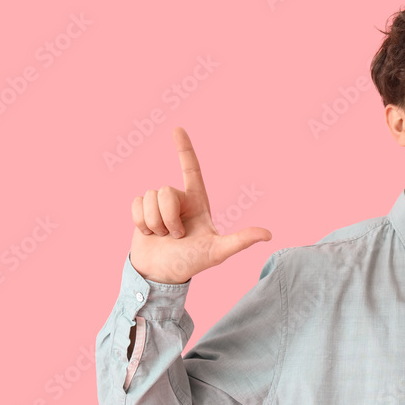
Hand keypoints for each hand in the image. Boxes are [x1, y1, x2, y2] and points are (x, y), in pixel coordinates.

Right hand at [128, 127, 271, 284]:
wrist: (162, 275)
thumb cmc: (192, 263)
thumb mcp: (218, 252)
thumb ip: (241, 241)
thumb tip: (268, 234)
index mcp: (197, 201)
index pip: (191, 169)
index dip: (184, 149)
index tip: (177, 129)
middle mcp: (178, 199)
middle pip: (165, 191)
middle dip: (168, 218)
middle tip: (177, 236)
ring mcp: (159, 205)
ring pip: (149, 197)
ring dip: (155, 223)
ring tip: (164, 236)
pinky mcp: (142, 210)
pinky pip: (136, 204)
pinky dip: (141, 222)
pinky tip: (149, 235)